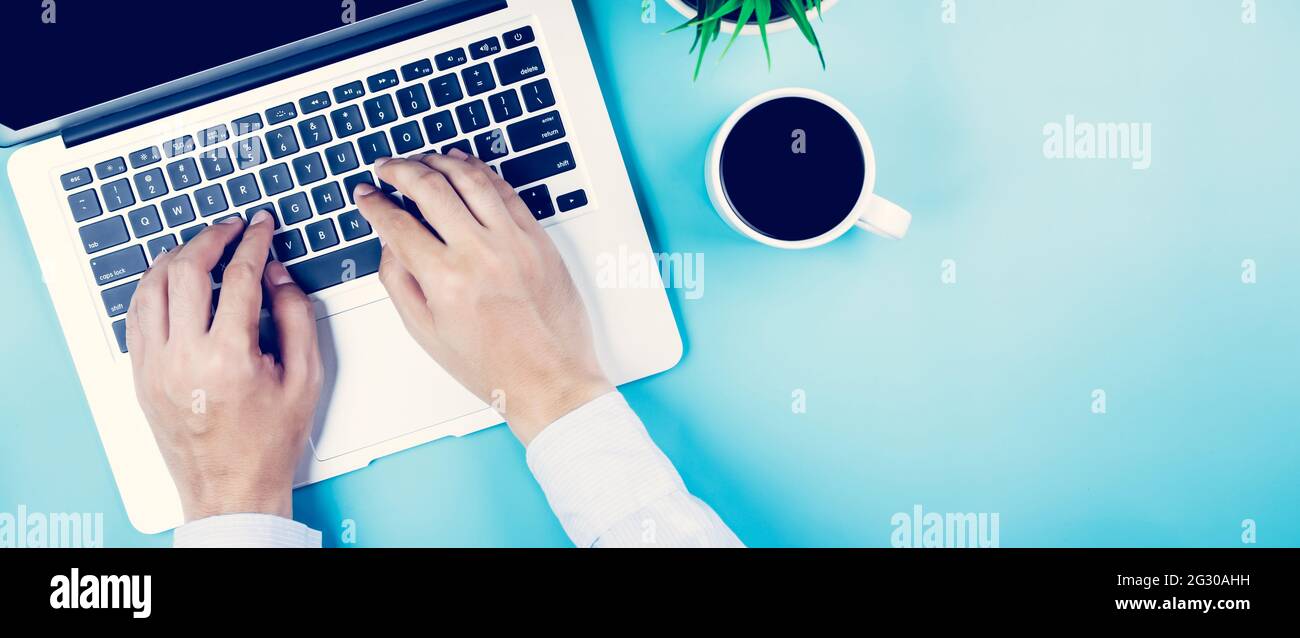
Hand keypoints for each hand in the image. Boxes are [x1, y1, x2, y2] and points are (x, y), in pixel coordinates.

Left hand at [125, 213, 322, 521]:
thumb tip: (277, 275)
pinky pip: (136, 315)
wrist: (231, 488)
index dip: (254, 242)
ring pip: (153, 286)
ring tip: (200, 246)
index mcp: (230, 357)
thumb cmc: (270, 441)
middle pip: (188, 270)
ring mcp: (155, 365)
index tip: (261, 226)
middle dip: (211, 238)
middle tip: (232, 227)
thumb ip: (296, 317)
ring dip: (176, 256)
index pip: (238, 277)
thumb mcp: (306, 377)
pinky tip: (170, 278)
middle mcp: (184, 357)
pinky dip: (153, 287)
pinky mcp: (140, 375)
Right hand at [354, 150, 611, 444]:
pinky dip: (481, 172)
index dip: (374, 204)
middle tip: (387, 167)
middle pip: (430, 188)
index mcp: (445, 280)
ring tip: (422, 159)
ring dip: (439, 161)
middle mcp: (479, 253)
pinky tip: (464, 167)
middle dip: (400, 170)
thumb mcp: (427, 332)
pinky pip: (506, 191)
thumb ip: (399, 282)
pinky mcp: (538, 239)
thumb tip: (389, 243)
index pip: (397, 224)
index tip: (366, 196)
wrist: (549, 379)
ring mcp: (513, 242)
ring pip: (470, 178)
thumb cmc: (492, 366)